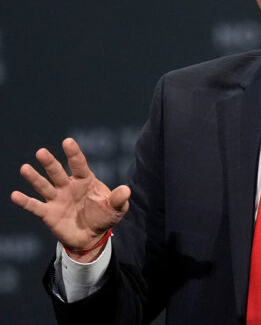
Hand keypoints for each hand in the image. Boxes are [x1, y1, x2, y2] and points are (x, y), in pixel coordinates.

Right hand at [11, 137, 130, 261]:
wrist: (92, 236)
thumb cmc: (105, 216)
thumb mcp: (116, 208)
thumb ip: (119, 199)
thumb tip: (126, 190)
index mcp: (85, 181)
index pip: (79, 164)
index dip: (74, 153)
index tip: (68, 141)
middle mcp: (68, 186)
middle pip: (57, 172)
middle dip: (50, 162)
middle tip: (41, 152)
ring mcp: (57, 199)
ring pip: (44, 186)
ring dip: (35, 178)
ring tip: (25, 168)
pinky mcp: (48, 213)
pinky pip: (35, 206)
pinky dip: (25, 202)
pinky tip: (15, 195)